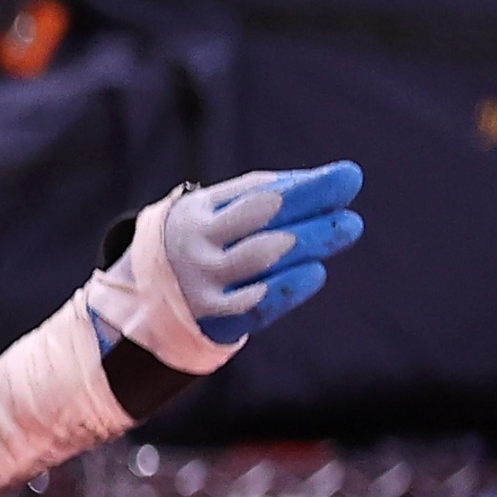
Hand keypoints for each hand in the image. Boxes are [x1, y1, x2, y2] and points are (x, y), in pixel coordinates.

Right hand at [164, 163, 363, 346]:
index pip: (260, 197)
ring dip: (308, 244)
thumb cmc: (203, 241)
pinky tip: (316, 271)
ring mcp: (202, 285)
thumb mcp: (217, 211)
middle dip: (312, 216)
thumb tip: (325, 182)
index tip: (348, 177)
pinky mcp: (212, 319)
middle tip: (353, 214)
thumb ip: (265, 195)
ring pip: (261, 260)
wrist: (143, 297)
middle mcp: (197, 248)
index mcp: (199, 214)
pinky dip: (287, 287)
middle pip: (261, 226)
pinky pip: (254, 305)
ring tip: (348, 228)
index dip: (307, 189)